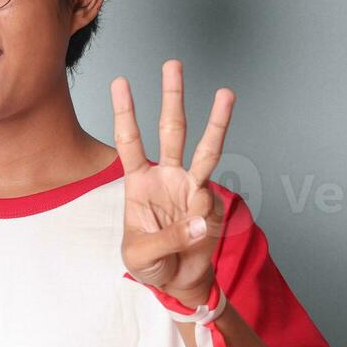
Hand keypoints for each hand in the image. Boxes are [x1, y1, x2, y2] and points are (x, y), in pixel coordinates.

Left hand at [111, 59, 235, 307]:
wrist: (178, 282)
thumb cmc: (152, 265)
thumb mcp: (142, 255)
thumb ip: (168, 237)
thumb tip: (200, 219)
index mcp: (139, 182)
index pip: (129, 141)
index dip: (125, 113)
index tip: (121, 81)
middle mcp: (166, 177)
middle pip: (171, 130)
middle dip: (172, 97)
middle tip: (173, 64)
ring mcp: (191, 187)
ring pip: (204, 149)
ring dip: (216, 121)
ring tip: (226, 93)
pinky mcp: (211, 204)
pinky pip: (211, 203)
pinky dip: (204, 215)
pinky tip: (197, 232)